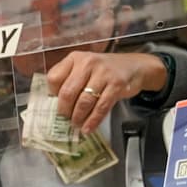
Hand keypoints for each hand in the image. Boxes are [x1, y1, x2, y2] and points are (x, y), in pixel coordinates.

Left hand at [45, 51, 168, 132]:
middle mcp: (88, 63)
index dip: (52, 94)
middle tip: (65, 120)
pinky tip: (88, 128)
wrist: (134, 67)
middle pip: (67, 92)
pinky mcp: (117, 84)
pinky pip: (101, 107)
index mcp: (74, 58)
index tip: (55, 104)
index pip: (54, 78)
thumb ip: (69, 80)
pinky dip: (93, 120)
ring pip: (84, 101)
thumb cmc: (102, 71)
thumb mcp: (83, 69)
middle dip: (64, 110)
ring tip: (76, 125)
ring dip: (78, 117)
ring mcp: (103, 73)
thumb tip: (54, 104)